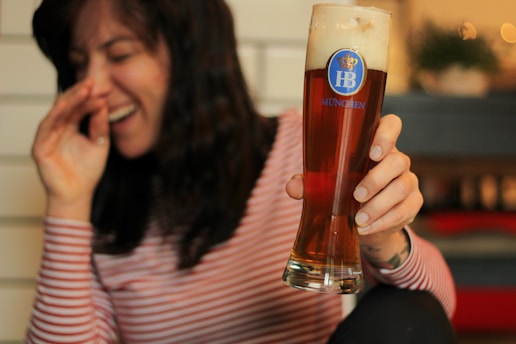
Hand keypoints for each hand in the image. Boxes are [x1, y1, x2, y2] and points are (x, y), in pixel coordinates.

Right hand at [32, 79, 109, 219]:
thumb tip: (103, 104)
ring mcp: (48, 136)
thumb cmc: (88, 171)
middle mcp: (58, 128)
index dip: (92, 97)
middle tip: (95, 83)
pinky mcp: (39, 146)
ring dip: (70, 99)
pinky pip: (46, 127)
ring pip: (57, 112)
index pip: (80, 107)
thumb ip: (100, 125)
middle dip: (81, 93)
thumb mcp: (100, 144)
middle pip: (68, 105)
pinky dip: (55, 114)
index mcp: (71, 127)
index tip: (107, 89)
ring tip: (84, 89)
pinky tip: (65, 104)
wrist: (78, 195)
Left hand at [286, 114, 422, 236]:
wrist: (365, 220)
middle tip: (356, 195)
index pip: (392, 125)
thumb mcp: (327, 185)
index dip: (387, 134)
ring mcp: (408, 181)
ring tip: (359, 218)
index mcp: (376, 145)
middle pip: (398, 160)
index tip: (373, 152)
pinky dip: (384, 221)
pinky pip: (404, 211)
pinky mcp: (413, 203)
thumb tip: (292, 187)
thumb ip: (311, 183)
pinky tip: (366, 227)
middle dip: (376, 179)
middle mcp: (396, 159)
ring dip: (379, 204)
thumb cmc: (344, 191)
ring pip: (402, 187)